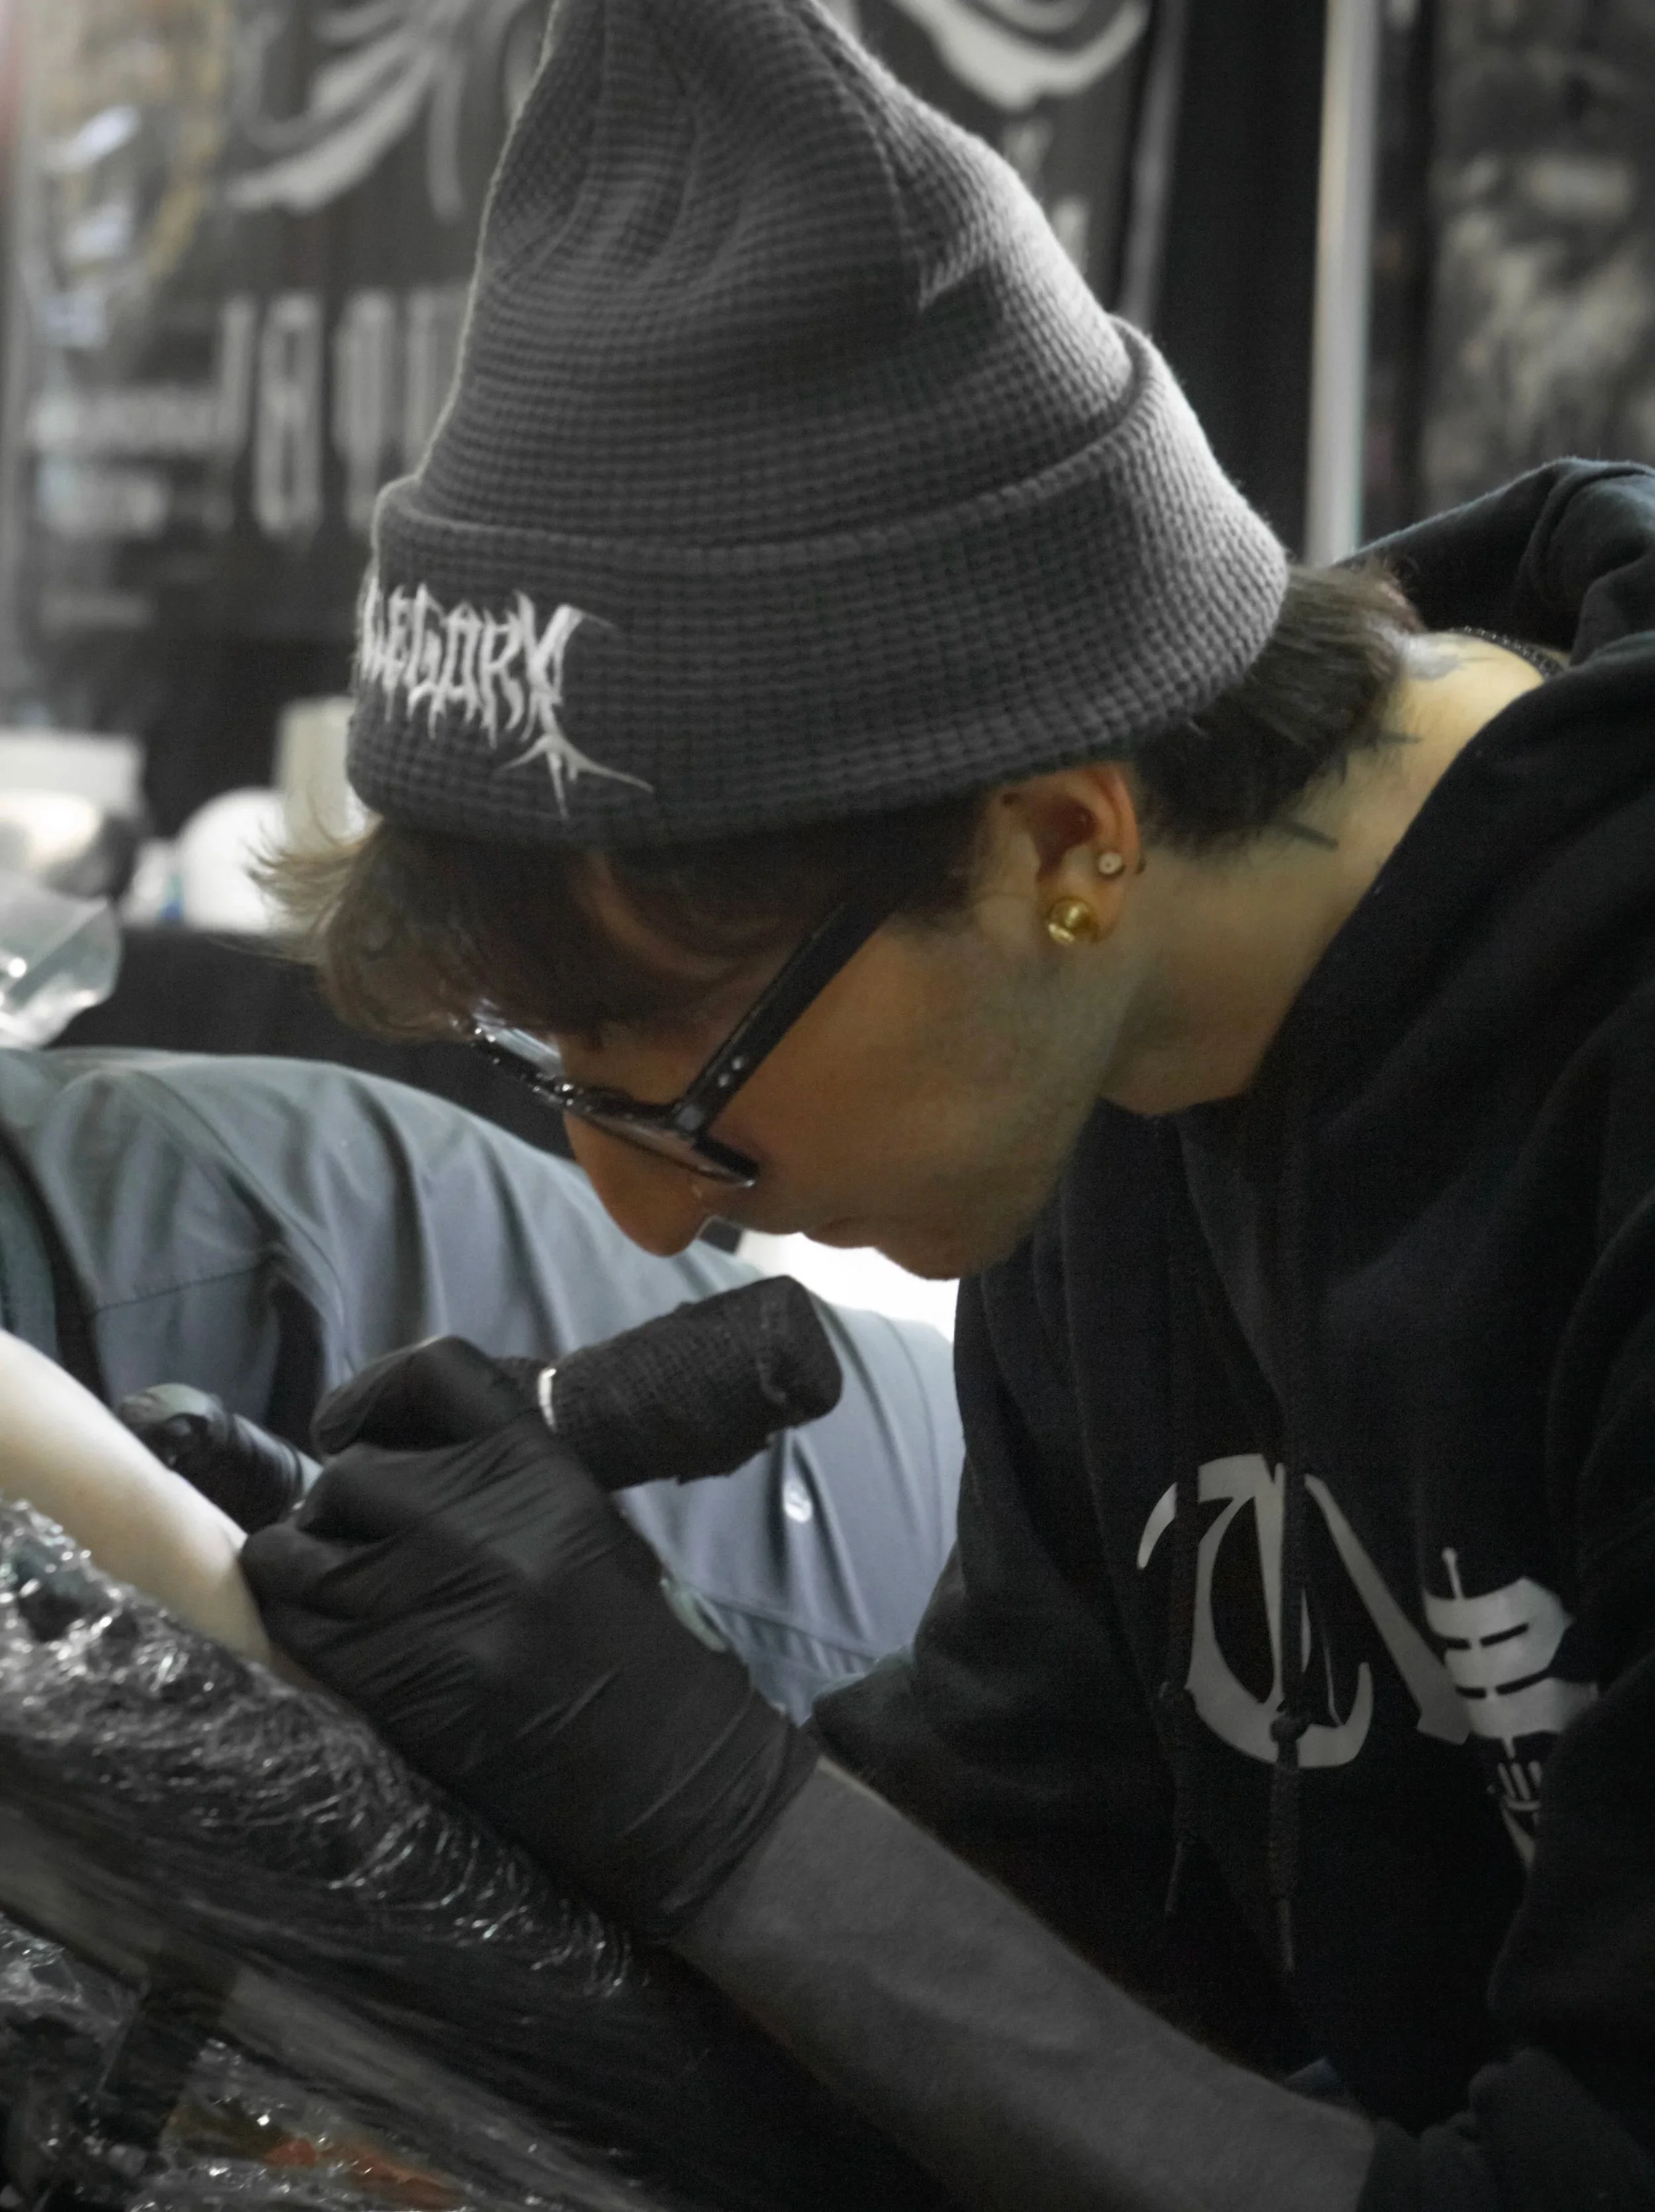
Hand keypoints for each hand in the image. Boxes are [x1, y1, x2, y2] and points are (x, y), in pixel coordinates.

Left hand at [240, 1337, 816, 1938]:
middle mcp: (486, 1523)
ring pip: (299, 1547)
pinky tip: (331, 1635)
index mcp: (545, 1471)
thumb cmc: (630, 1642)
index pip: (434, 1375)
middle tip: (359, 1539)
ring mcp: (437, 1602)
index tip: (345, 1426)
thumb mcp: (581, 1524)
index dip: (372, 1393)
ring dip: (303, 1564)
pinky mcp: (398, 1681)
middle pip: (349, 1473)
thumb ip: (493, 1480)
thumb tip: (387, 1453)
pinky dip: (298, 1624)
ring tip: (335, 1587)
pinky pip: (297, 1625)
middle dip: (340, 1505)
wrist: (670, 1769)